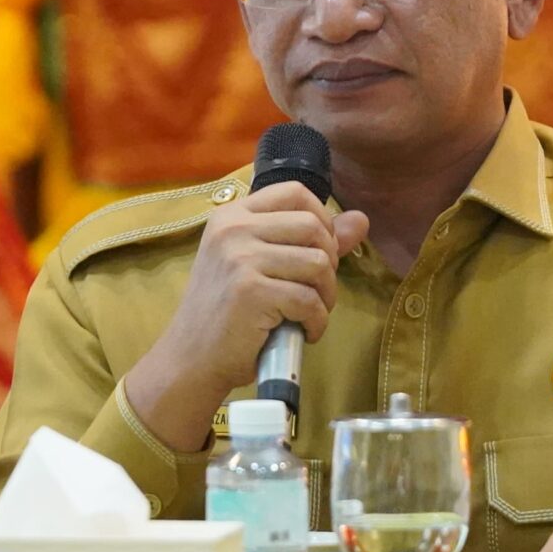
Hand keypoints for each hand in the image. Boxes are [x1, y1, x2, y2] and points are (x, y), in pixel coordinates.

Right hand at [123, 182, 369, 450]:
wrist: (191, 359)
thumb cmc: (227, 313)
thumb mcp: (260, 265)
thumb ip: (309, 240)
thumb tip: (361, 220)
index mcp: (232, 215)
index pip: (295, 192)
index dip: (321, 218)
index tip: (319, 250)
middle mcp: (233, 229)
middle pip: (313, 226)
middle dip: (329, 262)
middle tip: (317, 291)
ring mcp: (240, 259)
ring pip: (318, 263)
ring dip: (326, 296)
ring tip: (310, 314)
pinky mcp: (251, 292)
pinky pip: (309, 300)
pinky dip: (316, 322)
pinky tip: (303, 332)